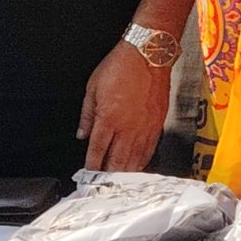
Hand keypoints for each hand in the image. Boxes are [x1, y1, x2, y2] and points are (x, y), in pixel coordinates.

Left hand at [79, 38, 166, 171]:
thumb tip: (82, 133)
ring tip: (120, 182)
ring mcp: (144, 126)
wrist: (149, 54)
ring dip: (126, 172)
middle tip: (104, 185)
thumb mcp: (93, 87)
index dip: (92, 165)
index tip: (89, 175)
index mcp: (108, 118)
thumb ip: (87, 114)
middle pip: (117, 160)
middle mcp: (127, 127)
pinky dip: (143, 160)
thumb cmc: (122, 66)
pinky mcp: (158, 122)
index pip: (97, 150)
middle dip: (109, 175)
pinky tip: (139, 165)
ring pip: (135, 158)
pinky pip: (150, 148)